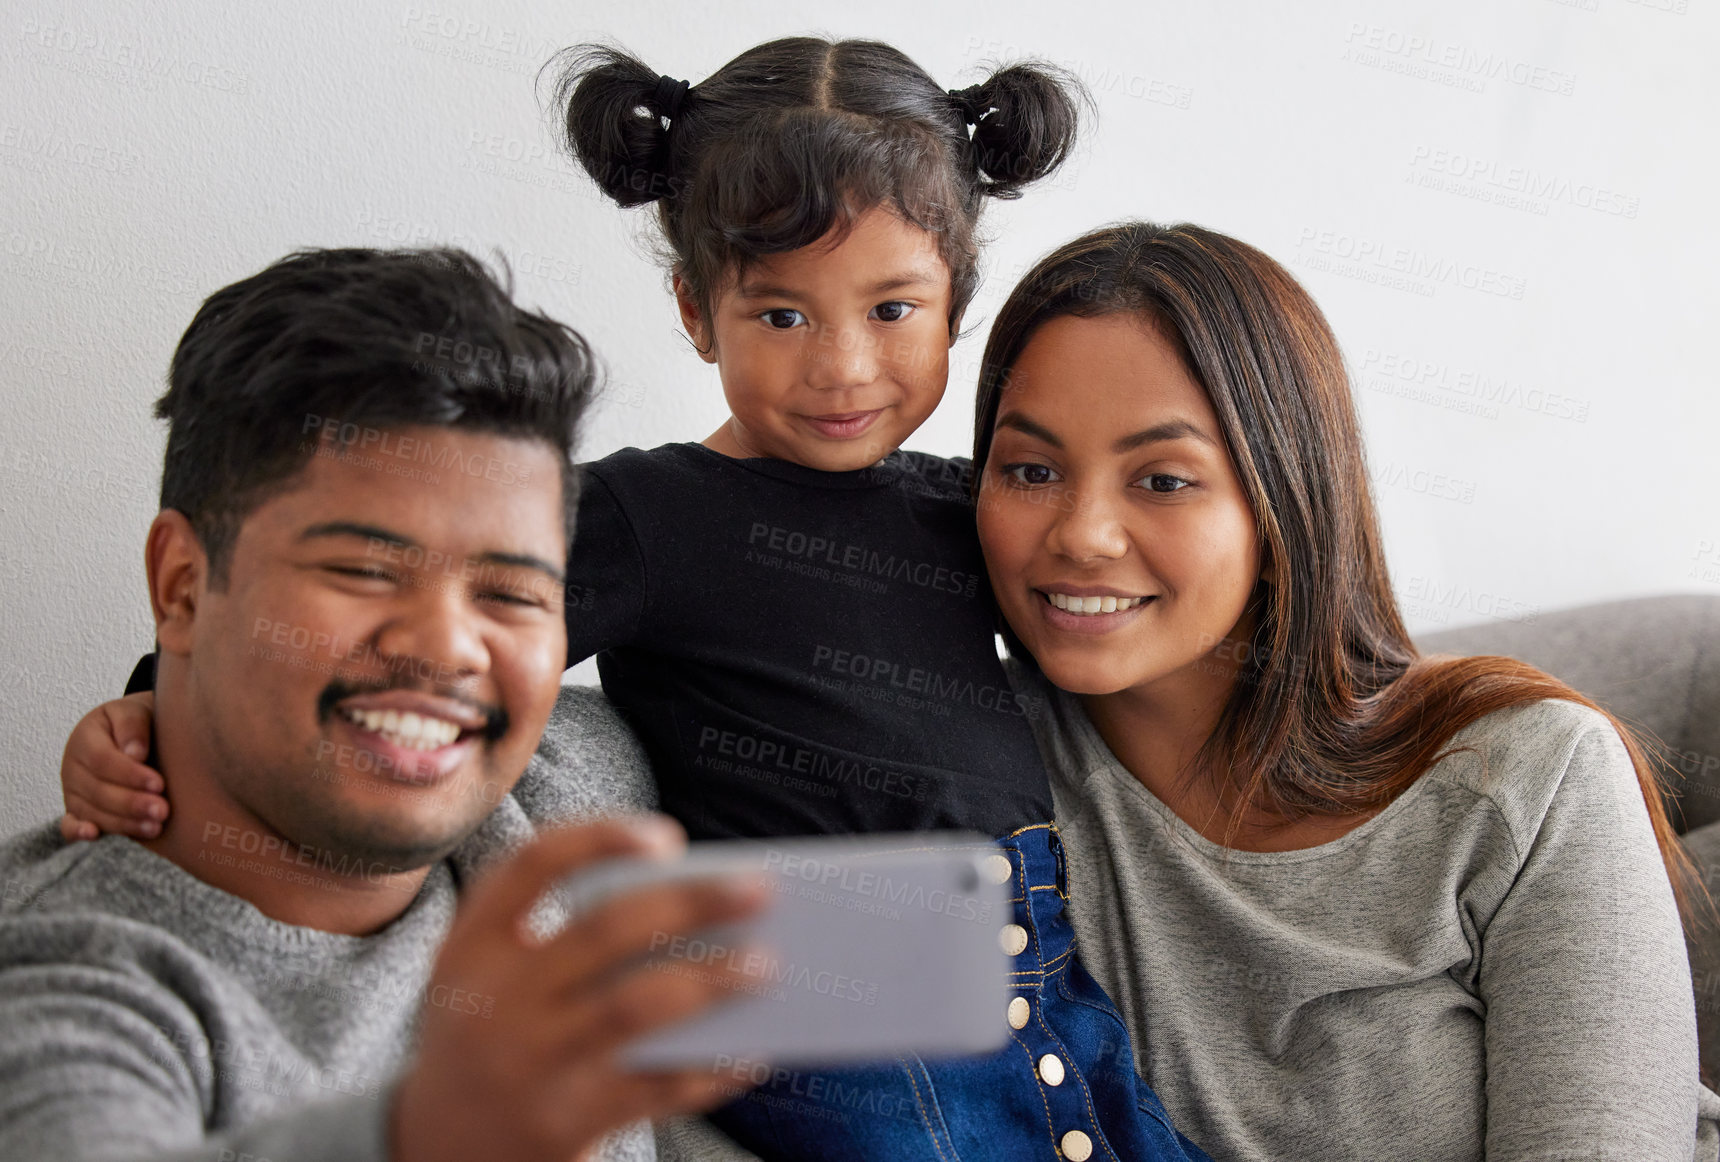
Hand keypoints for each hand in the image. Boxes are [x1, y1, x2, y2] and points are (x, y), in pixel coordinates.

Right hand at [59, 691, 167, 840]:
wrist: (129, 734)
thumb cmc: (135, 724)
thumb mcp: (134, 712)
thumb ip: (133, 726)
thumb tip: (135, 753)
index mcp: (85, 739)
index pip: (103, 760)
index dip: (130, 775)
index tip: (159, 784)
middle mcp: (74, 767)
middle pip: (99, 791)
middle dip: (132, 803)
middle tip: (162, 811)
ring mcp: (73, 791)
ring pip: (92, 812)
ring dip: (123, 823)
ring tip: (154, 827)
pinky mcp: (76, 810)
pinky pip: (69, 825)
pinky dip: (77, 832)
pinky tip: (94, 835)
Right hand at [391, 815, 771, 1161]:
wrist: (432, 1149)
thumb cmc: (492, 1032)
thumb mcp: (490, 976)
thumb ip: (563, 936)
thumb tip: (698, 912)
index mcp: (470, 944)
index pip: (532, 865)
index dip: (601, 839)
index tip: (671, 839)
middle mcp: (491, 999)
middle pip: (603, 932)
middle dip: (691, 904)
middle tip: (761, 888)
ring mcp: (525, 1064)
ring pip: (634, 1008)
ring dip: (710, 981)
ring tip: (766, 965)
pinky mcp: (560, 1124)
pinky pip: (652, 1089)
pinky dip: (710, 1069)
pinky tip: (753, 1052)